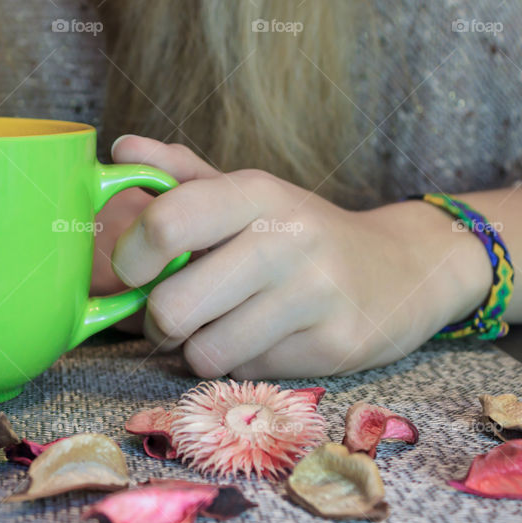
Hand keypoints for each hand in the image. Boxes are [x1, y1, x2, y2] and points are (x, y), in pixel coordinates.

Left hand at [109, 135, 492, 378]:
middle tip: (174, 313)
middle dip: (159, 321)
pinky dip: (243, 363)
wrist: (401, 269)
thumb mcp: (244, 194)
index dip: (130, 256)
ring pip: (206, 352)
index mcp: (255, 192)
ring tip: (224, 325)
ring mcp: (315, 293)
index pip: (168, 223)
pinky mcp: (334, 344)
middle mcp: (287, 238)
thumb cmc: (299, 233)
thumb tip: (120, 150)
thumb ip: (178, 174)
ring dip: (202, 348)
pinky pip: (248, 372)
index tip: (133, 268)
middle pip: (174, 307)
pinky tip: (268, 338)